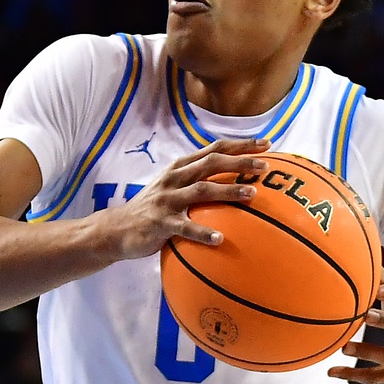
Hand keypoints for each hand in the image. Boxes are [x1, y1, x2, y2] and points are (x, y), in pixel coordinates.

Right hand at [101, 138, 269, 259]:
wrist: (116, 229)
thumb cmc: (153, 210)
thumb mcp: (173, 188)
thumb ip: (197, 181)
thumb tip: (233, 180)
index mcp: (180, 168)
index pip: (214, 149)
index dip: (240, 145)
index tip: (267, 144)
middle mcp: (174, 178)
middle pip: (211, 163)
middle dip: (240, 162)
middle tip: (265, 166)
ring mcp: (167, 200)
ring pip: (201, 190)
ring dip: (228, 191)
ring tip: (252, 194)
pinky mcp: (160, 223)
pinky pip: (185, 227)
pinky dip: (203, 233)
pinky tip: (220, 239)